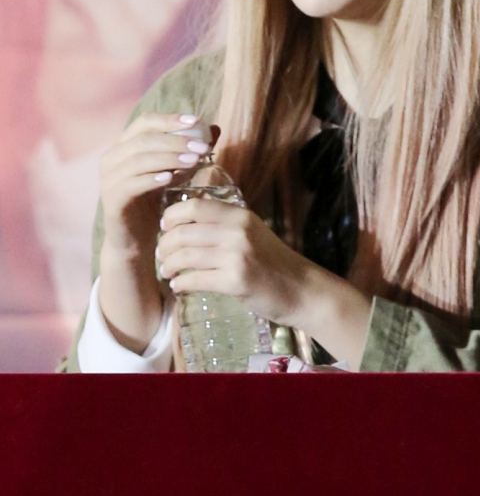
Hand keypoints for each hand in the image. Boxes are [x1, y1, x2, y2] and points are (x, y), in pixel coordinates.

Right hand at [96, 111, 210, 353]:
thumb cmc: (157, 201)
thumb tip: (215, 128)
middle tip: (202, 147)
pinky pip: (130, 184)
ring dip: (169, 157)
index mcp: (125, 145)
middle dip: (176, 140)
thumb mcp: (177, 172)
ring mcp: (108, 179)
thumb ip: (191, 150)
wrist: (137, 240)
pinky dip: (151, 178)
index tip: (196, 120)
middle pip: (144, 138)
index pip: (145, 121)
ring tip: (194, 161)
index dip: (170, 119)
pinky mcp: (111, 200)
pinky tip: (171, 178)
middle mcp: (112, 158)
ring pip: (138, 159)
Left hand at [158, 197, 373, 368]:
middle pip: (185, 232)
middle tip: (162, 255)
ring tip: (168, 271)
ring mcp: (237, 256)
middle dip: (166, 244)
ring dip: (170, 265)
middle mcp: (238, 232)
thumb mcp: (252, 231)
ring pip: (186, 256)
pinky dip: (181, 284)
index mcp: (241, 215)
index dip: (172, 215)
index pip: (195, 206)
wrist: (301, 289)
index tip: (165, 226)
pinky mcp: (235, 281)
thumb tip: (187, 217)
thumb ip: (226, 223)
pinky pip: (195, 280)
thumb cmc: (274, 261)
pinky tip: (179, 286)